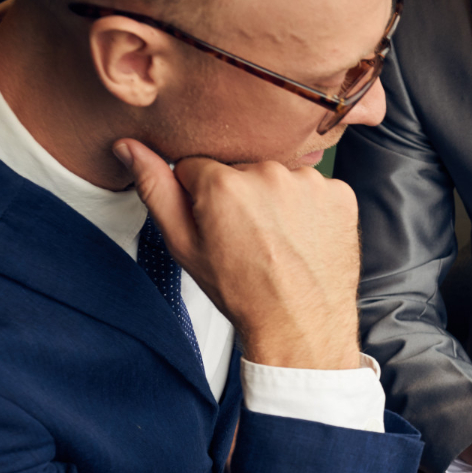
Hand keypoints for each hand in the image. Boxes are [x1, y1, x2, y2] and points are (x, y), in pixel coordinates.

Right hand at [115, 139, 361, 369]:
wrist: (301, 326)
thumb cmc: (243, 293)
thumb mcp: (185, 246)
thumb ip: (156, 189)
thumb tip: (130, 146)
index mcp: (224, 183)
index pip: (197, 166)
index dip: (201, 197)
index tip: (216, 226)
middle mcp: (269, 173)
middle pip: (241, 169)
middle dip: (241, 196)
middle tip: (250, 239)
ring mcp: (310, 183)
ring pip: (280, 178)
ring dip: (277, 200)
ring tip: (279, 241)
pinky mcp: (341, 194)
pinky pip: (315, 190)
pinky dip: (310, 209)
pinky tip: (305, 238)